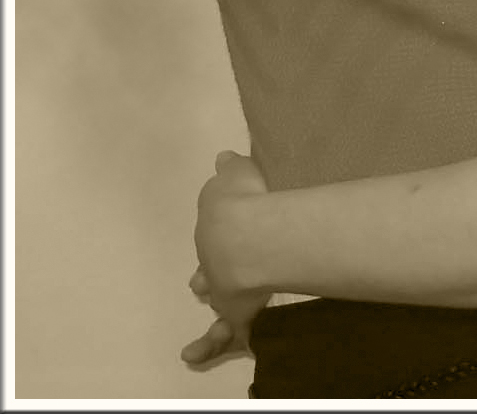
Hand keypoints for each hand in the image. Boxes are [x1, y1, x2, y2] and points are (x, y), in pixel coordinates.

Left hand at [182, 150, 270, 366]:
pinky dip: (206, 346)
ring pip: (213, 297)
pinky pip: (222, 336)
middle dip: (205, 272)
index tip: (221, 232)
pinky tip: (190, 356)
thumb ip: (230, 169)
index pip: (216, 229)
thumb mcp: (238, 173)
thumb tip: (222, 158)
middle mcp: (213, 258)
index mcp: (217, 223)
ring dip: (209, 297)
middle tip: (198, 281)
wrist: (247, 235)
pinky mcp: (236, 313)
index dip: (218, 233)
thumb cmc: (247, 200)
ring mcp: (222, 286)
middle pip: (208, 268)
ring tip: (203, 303)